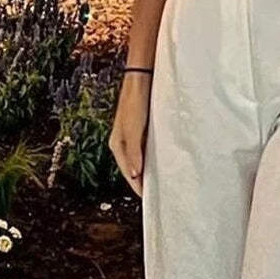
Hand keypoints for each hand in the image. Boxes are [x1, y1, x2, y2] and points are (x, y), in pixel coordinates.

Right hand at [108, 71, 151, 197]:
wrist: (141, 79)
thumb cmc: (134, 103)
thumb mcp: (134, 130)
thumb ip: (135, 153)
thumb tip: (135, 176)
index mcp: (117, 144)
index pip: (128, 172)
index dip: (137, 186)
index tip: (147, 200)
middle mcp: (123, 141)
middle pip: (133, 166)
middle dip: (141, 180)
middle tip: (155, 194)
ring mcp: (133, 134)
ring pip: (140, 157)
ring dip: (148, 168)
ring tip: (160, 181)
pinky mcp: (143, 126)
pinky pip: (147, 147)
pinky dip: (153, 156)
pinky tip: (162, 159)